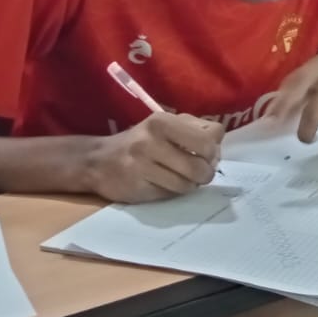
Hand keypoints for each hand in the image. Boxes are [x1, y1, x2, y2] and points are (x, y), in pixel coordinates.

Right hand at [83, 110, 223, 203]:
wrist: (98, 161)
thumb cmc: (141, 141)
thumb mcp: (166, 125)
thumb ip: (194, 130)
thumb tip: (219, 148)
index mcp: (163, 121)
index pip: (210, 137)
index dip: (214, 149)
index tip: (206, 154)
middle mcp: (151, 141)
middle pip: (201, 164)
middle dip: (206, 172)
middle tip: (201, 172)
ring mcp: (142, 166)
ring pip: (187, 184)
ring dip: (191, 185)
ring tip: (184, 179)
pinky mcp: (137, 188)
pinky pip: (170, 195)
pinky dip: (174, 192)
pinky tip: (166, 184)